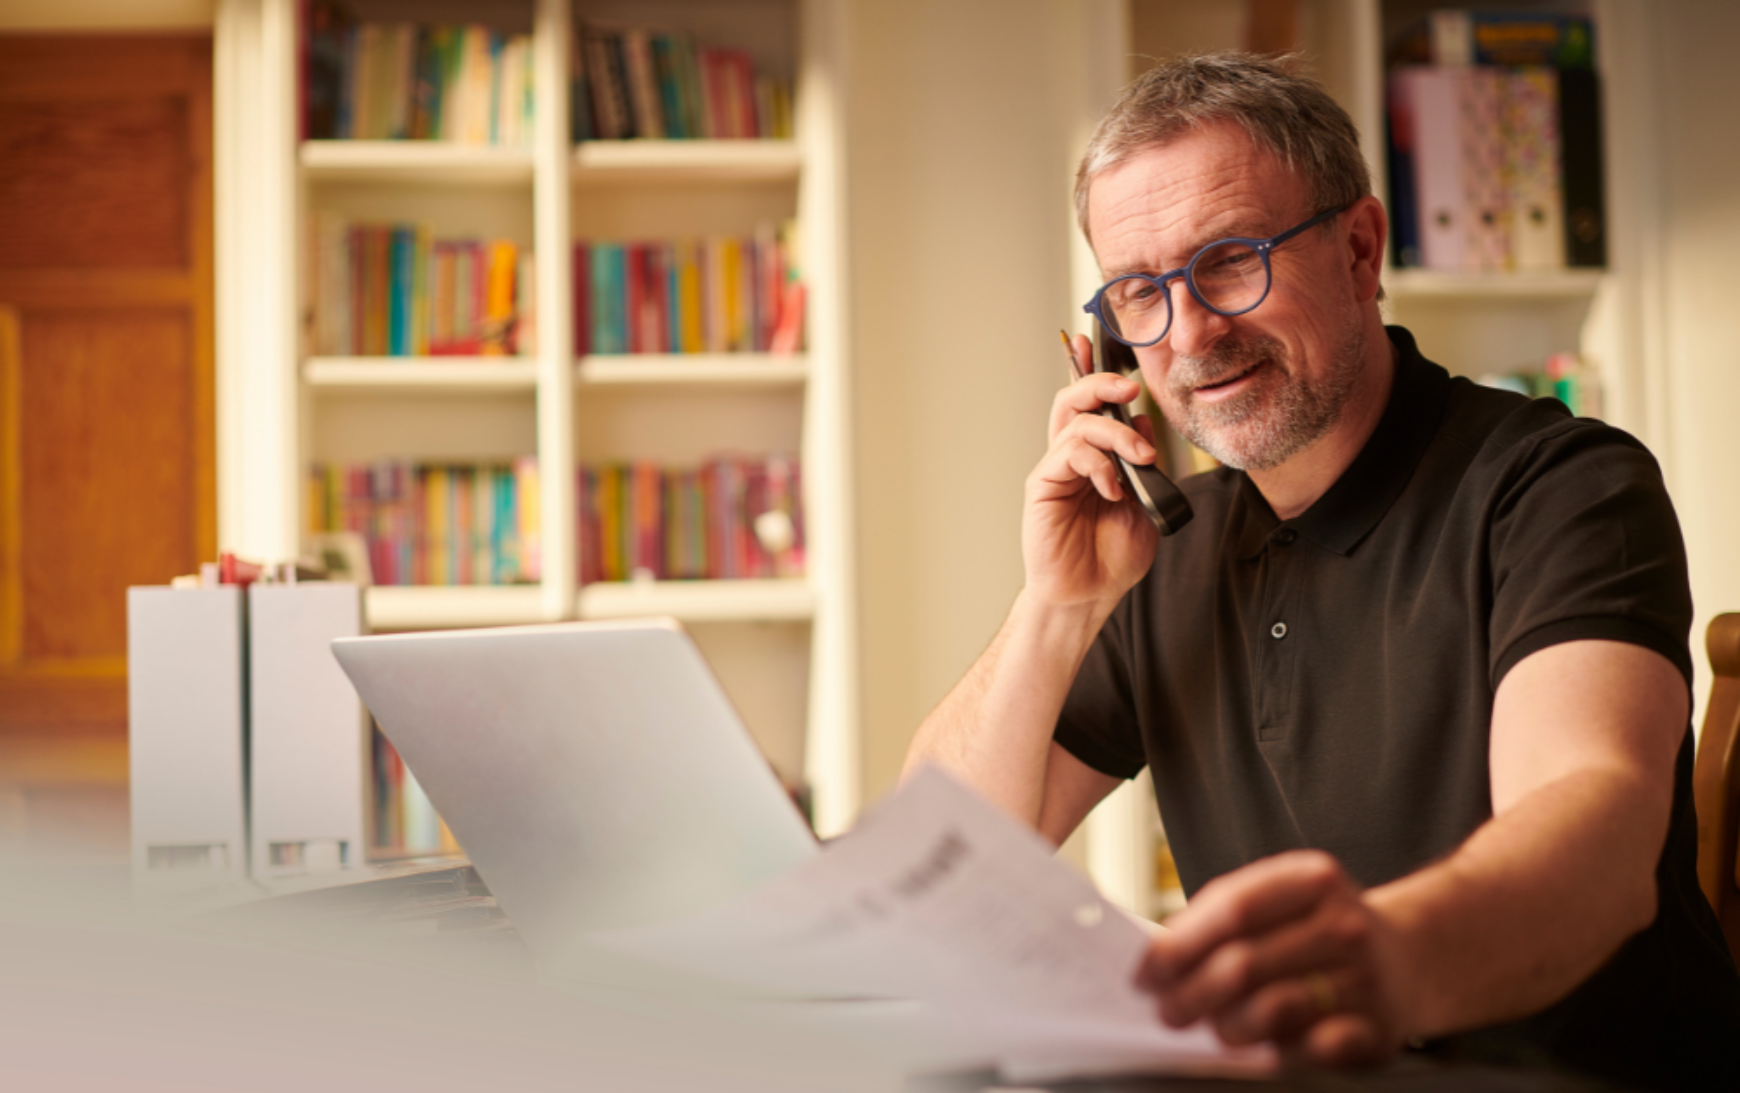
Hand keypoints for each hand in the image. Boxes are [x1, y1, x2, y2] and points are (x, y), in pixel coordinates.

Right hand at [1022, 334, 1160, 609]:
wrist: (1088, 595)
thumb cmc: (1111, 557)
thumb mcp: (1144, 503)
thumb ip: (1143, 464)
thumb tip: (1144, 425)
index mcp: (1094, 459)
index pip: (1091, 407)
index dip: (1090, 373)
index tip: (1095, 344)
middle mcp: (1071, 458)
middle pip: (1074, 400)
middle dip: (1099, 383)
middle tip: (1129, 388)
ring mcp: (1055, 470)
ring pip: (1076, 422)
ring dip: (1116, 433)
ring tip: (1139, 459)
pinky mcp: (1043, 485)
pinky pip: (1069, 453)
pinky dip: (1099, 465)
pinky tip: (1114, 490)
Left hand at [1134, 851, 1409, 1064]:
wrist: (1410, 957)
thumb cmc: (1320, 930)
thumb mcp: (1282, 900)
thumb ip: (1224, 918)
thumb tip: (1159, 960)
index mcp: (1312, 879)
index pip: (1231, 909)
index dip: (1179, 945)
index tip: (1146, 973)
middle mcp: (1344, 923)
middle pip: (1244, 963)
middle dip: (1191, 994)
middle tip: (1168, 1012)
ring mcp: (1366, 975)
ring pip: (1273, 1008)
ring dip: (1228, 1026)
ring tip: (1213, 1029)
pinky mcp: (1380, 1027)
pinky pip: (1318, 1047)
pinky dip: (1282, 1052)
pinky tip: (1264, 1051)